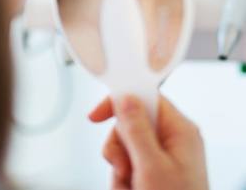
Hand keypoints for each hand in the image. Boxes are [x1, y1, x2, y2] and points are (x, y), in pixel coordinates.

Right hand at [89, 95, 208, 189]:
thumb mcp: (152, 168)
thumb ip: (136, 130)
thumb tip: (125, 98)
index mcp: (180, 130)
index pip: (146, 97)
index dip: (121, 101)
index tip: (97, 115)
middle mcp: (172, 140)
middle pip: (130, 123)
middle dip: (120, 148)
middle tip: (124, 168)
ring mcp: (163, 157)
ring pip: (125, 147)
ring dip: (120, 169)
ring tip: (131, 188)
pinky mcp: (154, 173)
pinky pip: (127, 166)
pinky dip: (123, 181)